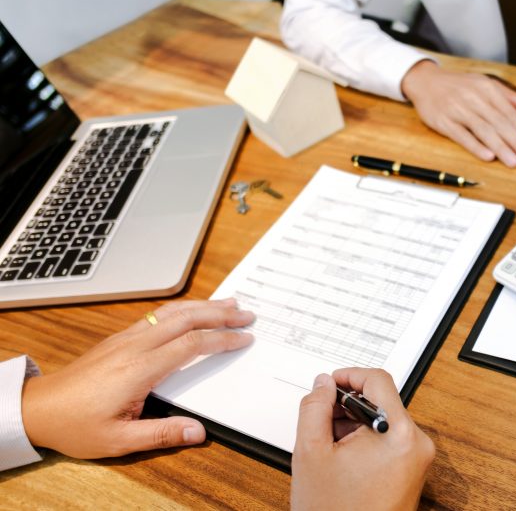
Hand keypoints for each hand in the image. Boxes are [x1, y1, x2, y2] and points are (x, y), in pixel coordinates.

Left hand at [21, 298, 254, 458]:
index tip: (244, 339)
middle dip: (220, 314)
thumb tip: (198, 432)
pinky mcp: (119, 339)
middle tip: (247, 314)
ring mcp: (126, 338)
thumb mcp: (118, 441)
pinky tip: (192, 312)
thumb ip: (162, 435)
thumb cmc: (76, 425)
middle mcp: (136, 346)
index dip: (222, 339)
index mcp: (140, 368)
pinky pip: (158, 316)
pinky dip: (184, 309)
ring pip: (172, 312)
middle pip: (187, 318)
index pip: (192, 344)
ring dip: (204, 305)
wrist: (38, 408)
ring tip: (229, 303)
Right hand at [291, 368, 434, 510]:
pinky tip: (343, 459)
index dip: (350, 375)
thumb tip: (323, 383)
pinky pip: (390, 441)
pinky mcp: (414, 471)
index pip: (379, 380)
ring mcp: (418, 459)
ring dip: (355, 424)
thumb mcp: (311, 452)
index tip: (330, 383)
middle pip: (382, 401)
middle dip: (348, 406)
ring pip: (384, 422)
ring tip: (329, 447)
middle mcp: (417, 443)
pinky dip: (366, 441)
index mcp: (399, 433)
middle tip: (321, 420)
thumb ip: (314, 408)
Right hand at [401, 60, 515, 166]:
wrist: (426, 81)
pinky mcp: (443, 122)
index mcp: (487, 89)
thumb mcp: (485, 84)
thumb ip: (510, 98)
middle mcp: (473, 98)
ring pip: (483, 130)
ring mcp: (458, 110)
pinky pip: (462, 136)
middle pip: (499, 123)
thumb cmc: (459, 86)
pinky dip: (475, 146)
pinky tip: (488, 156)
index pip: (510, 112)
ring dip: (500, 147)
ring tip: (513, 161)